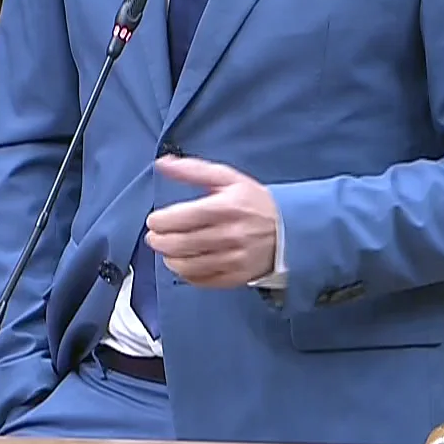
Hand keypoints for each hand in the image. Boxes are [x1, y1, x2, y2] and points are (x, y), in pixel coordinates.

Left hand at [144, 156, 278, 287]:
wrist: (288, 229)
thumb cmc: (253, 201)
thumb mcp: (227, 178)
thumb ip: (193, 170)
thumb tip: (162, 163)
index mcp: (226, 207)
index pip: (182, 218)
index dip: (160, 222)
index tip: (154, 220)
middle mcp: (230, 235)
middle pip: (180, 244)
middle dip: (159, 241)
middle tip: (154, 236)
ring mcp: (233, 259)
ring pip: (187, 266)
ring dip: (169, 259)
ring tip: (167, 250)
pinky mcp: (235, 277)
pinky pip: (201, 280)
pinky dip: (186, 274)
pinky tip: (184, 263)